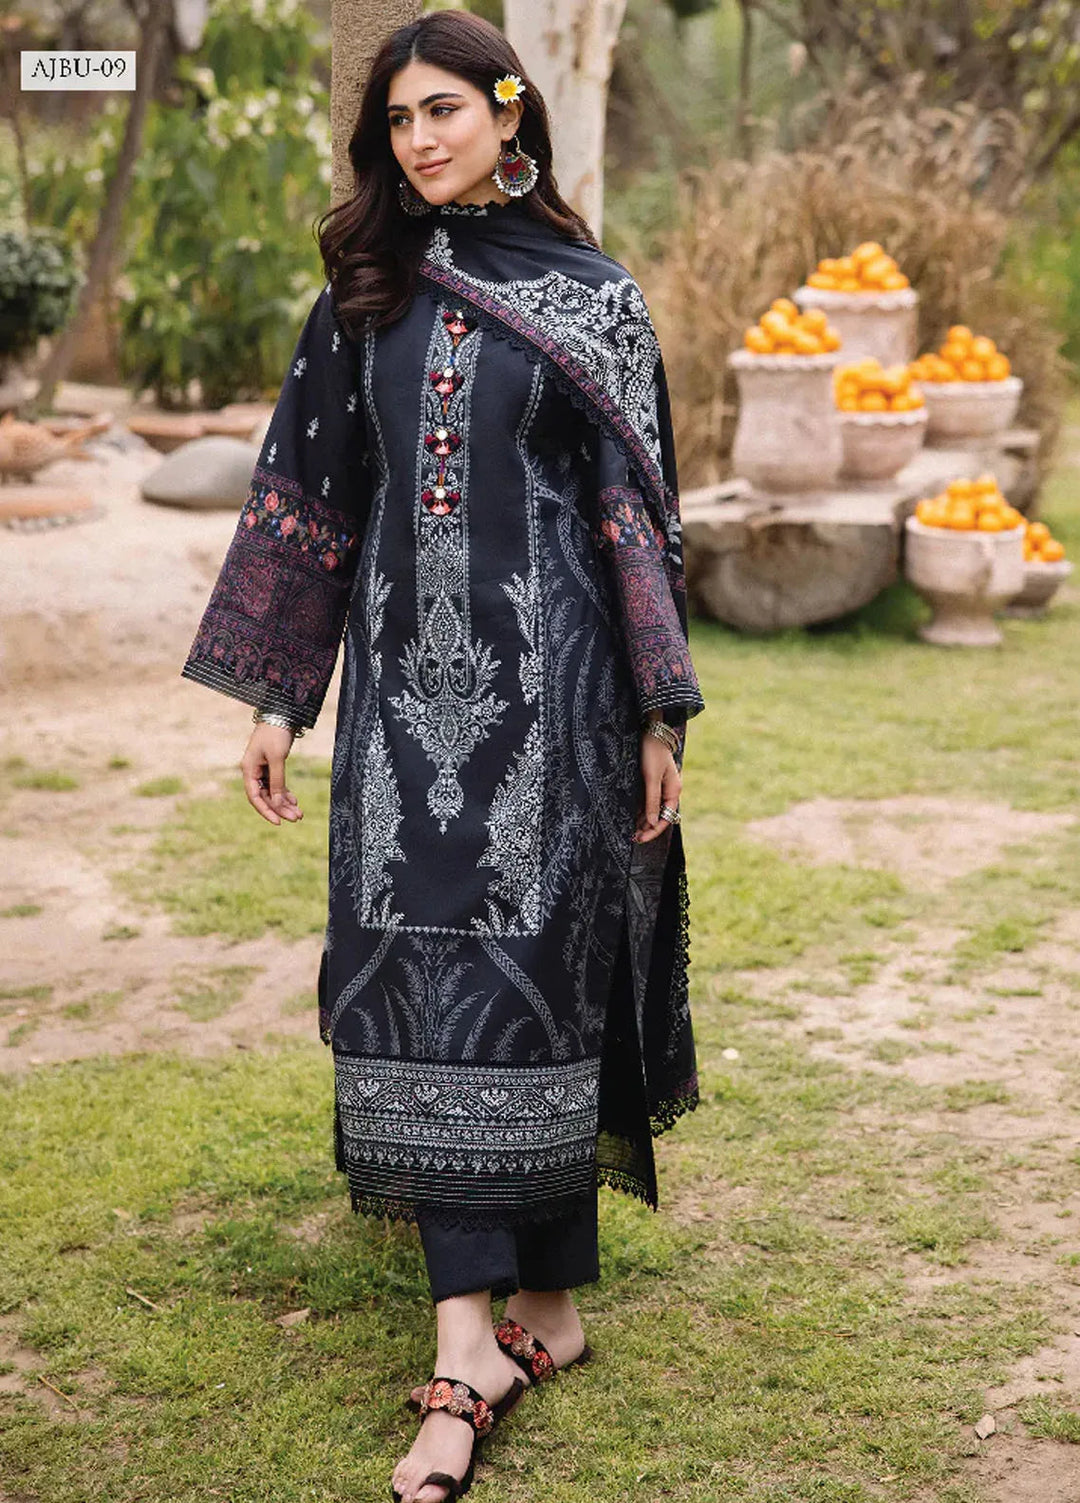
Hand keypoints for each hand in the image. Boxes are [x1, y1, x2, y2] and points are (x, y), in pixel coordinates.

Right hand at [240, 725, 303, 825]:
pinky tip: (294, 801)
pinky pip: (276, 784)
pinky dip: (285, 793)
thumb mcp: (277, 758)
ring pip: (272, 792)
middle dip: (280, 808)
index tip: (279, 822)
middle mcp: (253, 771)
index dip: (266, 811)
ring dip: (284, 803)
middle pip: (265, 797)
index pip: (255, 797)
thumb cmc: (275, 734)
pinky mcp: (271, 765)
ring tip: (299, 813)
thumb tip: (279, 803)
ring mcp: (262, 769)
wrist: (281, 714)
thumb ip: (277, 781)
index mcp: (249, 769)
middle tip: (296, 818)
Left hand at [635, 726, 680, 842]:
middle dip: (647, 828)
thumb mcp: (652, 778)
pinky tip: (630, 817)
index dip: (654, 830)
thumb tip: (652, 822)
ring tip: (630, 831)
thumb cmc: (652, 753)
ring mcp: (659, 787)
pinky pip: (646, 801)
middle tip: (633, 838)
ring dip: (642, 821)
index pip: (666, 818)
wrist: (649, 731)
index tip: (641, 838)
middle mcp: (668, 791)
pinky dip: (639, 810)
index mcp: (673, 791)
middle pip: (659, 816)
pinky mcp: (650, 782)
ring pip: (652, 810)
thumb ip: (652, 800)